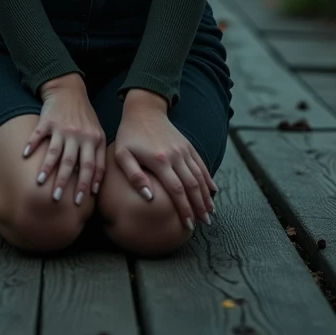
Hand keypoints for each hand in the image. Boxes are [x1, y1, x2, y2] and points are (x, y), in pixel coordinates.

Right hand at [22, 73, 106, 205]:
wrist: (69, 90)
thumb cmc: (84, 117)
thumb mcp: (97, 133)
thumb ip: (97, 157)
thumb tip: (96, 187)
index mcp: (93, 139)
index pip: (92, 166)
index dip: (87, 184)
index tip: (80, 200)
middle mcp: (79, 135)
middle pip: (73, 163)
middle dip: (65, 183)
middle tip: (57, 200)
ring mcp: (63, 128)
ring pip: (55, 152)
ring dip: (47, 168)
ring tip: (40, 183)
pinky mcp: (48, 121)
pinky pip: (39, 135)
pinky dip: (31, 144)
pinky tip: (25, 155)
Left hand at [115, 90, 217, 228]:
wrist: (144, 109)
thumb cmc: (129, 135)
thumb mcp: (122, 155)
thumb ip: (134, 176)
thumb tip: (148, 197)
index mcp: (160, 160)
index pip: (176, 190)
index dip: (184, 209)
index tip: (188, 225)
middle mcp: (176, 155)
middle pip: (192, 185)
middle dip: (199, 206)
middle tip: (204, 223)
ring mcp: (184, 149)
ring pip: (200, 176)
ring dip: (206, 195)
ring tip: (210, 212)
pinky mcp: (188, 145)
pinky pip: (201, 164)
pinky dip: (208, 178)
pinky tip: (213, 191)